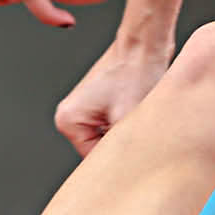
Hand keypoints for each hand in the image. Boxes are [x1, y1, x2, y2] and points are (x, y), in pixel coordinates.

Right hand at [54, 42, 170, 156]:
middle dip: (121, 148)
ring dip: (127, 136)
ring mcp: (85, 109)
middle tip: (142, 140)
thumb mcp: (130, 120)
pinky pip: (115, 127)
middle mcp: (71, 115)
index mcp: (68, 120)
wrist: (146, 43)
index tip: (136, 159)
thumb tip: (129, 171)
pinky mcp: (101, 104)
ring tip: (142, 123)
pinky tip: (142, 118)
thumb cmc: (138, 72)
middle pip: (99, 150)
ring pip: (109, 139)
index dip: (118, 160)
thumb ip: (124, 149)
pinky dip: (129, 126)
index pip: (93, 160)